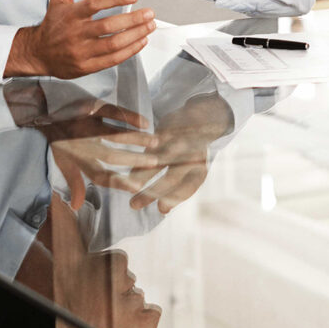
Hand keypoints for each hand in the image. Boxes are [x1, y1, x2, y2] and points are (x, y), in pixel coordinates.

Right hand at [4, 0, 155, 78]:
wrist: (39, 53)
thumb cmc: (53, 24)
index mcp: (71, 14)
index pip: (94, 4)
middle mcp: (76, 33)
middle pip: (108, 26)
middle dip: (132, 20)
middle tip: (149, 13)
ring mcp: (81, 51)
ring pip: (113, 44)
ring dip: (135, 35)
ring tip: (149, 26)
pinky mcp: (86, 67)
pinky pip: (111, 60)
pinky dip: (129, 51)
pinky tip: (141, 41)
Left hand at [6, 89, 157, 208]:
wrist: (42, 112)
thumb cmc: (58, 141)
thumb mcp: (63, 163)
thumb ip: (75, 183)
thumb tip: (77, 207)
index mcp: (79, 159)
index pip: (101, 175)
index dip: (119, 182)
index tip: (137, 187)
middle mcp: (84, 145)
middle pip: (112, 156)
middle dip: (134, 161)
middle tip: (156, 163)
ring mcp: (88, 125)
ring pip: (115, 134)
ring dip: (136, 139)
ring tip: (156, 142)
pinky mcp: (92, 107)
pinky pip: (112, 112)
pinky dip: (129, 117)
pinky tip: (144, 122)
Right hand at [121, 92, 235, 213]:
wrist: (202, 117)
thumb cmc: (193, 152)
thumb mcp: (194, 169)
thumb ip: (180, 188)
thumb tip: (163, 210)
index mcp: (201, 167)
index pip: (188, 187)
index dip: (175, 198)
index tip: (160, 209)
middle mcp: (192, 155)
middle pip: (172, 177)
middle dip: (152, 192)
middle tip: (133, 205)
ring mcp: (179, 141)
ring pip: (158, 161)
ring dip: (141, 176)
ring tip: (126, 187)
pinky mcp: (168, 130)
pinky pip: (151, 146)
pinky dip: (140, 158)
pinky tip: (127, 168)